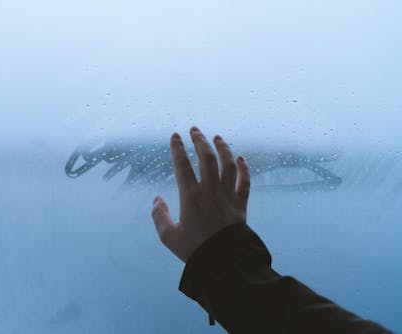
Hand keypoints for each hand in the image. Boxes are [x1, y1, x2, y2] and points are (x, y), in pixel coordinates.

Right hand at [151, 126, 250, 261]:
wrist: (223, 261)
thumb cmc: (194, 250)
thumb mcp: (169, 236)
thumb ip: (159, 216)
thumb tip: (157, 199)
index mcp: (190, 197)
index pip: (182, 165)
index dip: (177, 148)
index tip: (174, 136)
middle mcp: (210, 191)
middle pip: (206, 158)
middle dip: (200, 140)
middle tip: (195, 130)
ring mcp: (227, 196)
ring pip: (227, 165)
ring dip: (223, 148)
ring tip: (217, 137)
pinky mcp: (240, 204)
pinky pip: (244, 182)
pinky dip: (244, 168)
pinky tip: (241, 158)